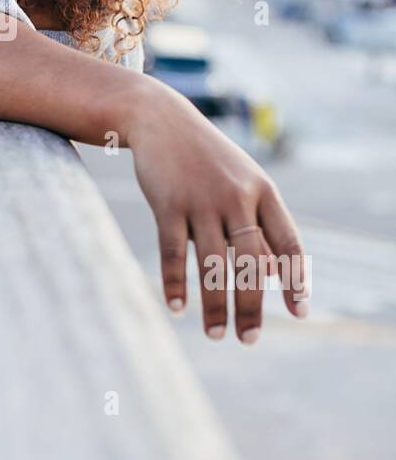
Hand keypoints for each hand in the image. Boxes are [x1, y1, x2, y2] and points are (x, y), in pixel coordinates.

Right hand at [126, 86, 307, 342]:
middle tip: (249, 340)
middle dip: (252, 306)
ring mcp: (202, 199)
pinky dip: (176, 283)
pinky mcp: (168, 202)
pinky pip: (174, 252)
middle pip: (251, 262)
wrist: (161, 118)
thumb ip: (259, 225)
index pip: (289, 242)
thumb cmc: (207, 159)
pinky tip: (176, 308)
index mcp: (263, 191)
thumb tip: (275, 275)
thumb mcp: (241, 182)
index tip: (299, 313)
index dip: (296, 280)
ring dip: (216, 305)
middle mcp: (237, 196)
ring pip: (213, 263)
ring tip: (216, 335)